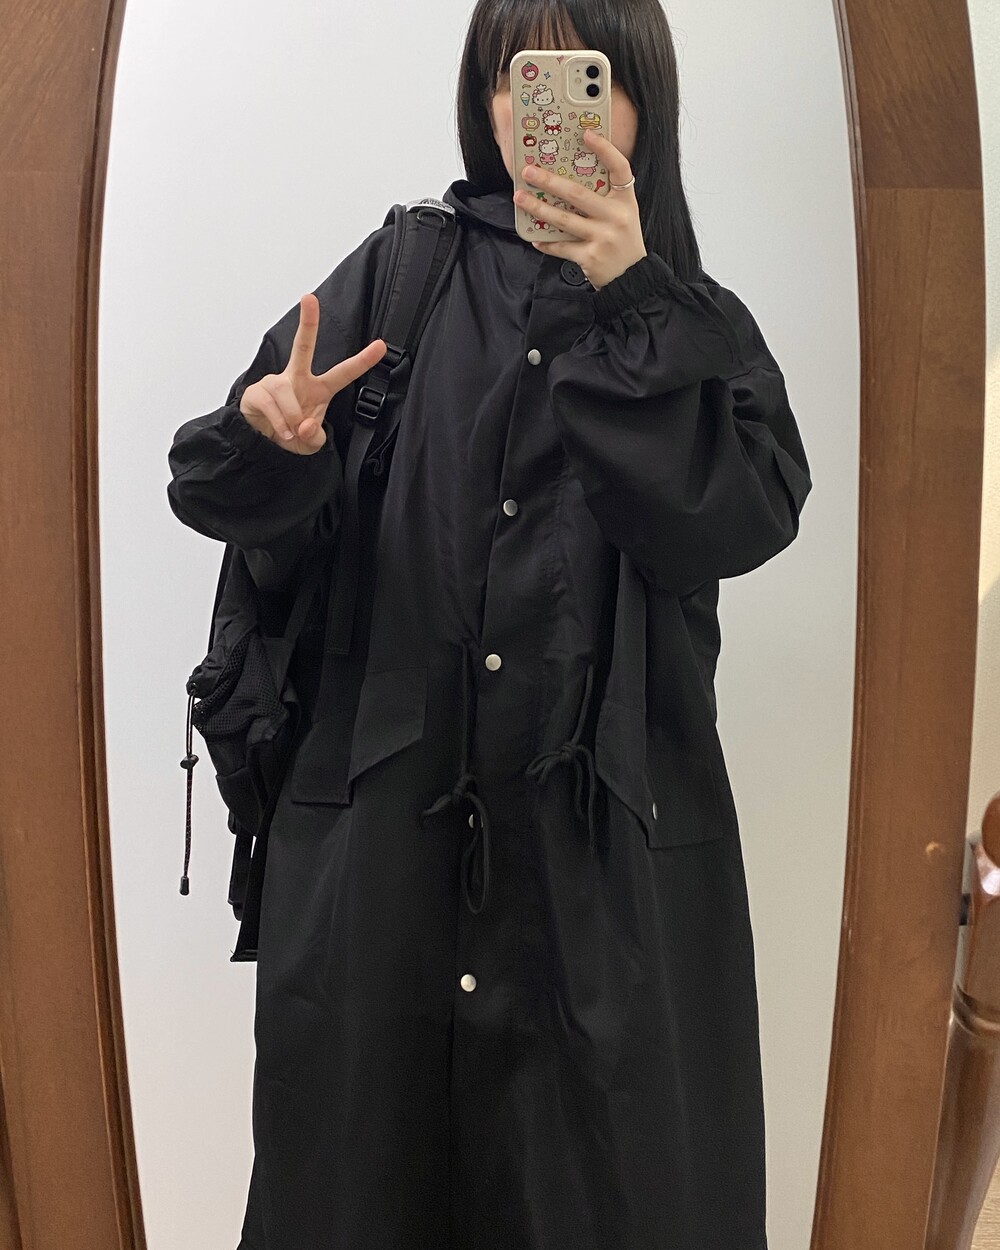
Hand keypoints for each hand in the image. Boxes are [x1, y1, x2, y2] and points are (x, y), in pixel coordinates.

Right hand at [239, 293, 386, 454]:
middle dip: (307, 322)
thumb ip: (315, 438)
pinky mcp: (257, 391)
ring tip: (291, 432)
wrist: (262, 443)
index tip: (381, 345)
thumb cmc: (291, 435)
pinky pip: (271, 404)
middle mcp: (298, 379)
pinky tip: (282, 432)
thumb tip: (306, 425)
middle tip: (309, 298)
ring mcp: (276, 383)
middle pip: (303, 346)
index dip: (363, 361)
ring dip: (292, 417)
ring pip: (286, 393)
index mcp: (319, 389)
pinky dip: (279, 423)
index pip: (344, 373)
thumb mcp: (311, 445)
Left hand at [513, 129, 646, 290]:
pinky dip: (546, 242)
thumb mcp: (622, 214)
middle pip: (579, 194)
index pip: (620, 168)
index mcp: (626, 201)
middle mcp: (616, 217)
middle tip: (528, 171)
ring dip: (538, 208)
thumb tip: (567, 178)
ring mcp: (603, 238)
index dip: (605, 149)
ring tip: (520, 198)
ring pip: (564, 220)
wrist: (631, 278)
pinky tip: (533, 236)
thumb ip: (604, 197)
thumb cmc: (621, 240)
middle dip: (549, 181)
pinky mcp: (591, 257)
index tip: (586, 134)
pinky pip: (562, 246)